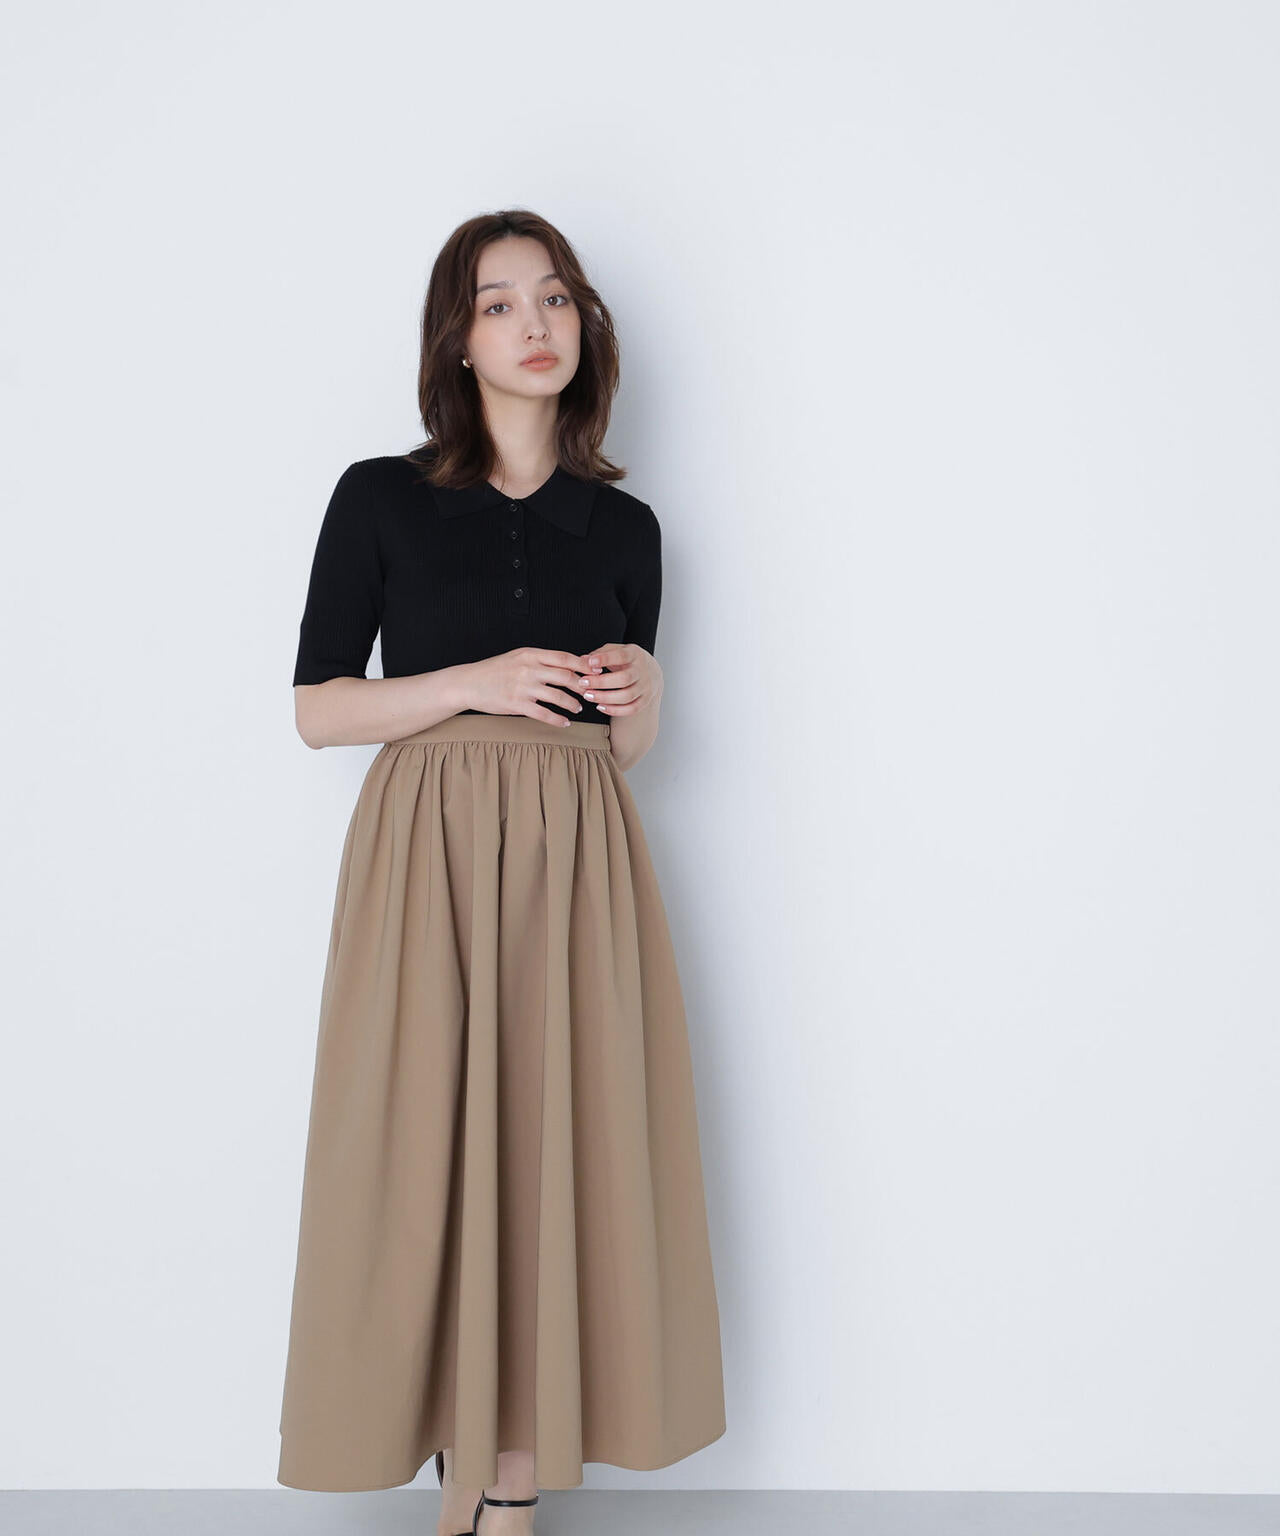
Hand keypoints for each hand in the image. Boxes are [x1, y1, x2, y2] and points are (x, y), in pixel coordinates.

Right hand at [456, 647, 587, 724]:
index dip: (583, 665)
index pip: (564, 657)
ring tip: (578, 708)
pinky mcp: (517, 704)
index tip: (595, 672)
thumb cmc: (495, 670)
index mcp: (530, 654)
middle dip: (583, 686)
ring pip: (558, 697)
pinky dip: (558, 720)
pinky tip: (565, 723)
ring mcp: (523, 687)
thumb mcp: (517, 657)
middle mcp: (528, 669)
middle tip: (591, 693)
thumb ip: (540, 660)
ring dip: (573, 704)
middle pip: (566, 676)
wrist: (469, 683)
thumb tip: (568, 664)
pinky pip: (544, 714)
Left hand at [565, 643, 662, 715]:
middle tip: (583, 683)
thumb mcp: (616, 650)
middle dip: (601, 682)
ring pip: (626, 696)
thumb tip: (583, 660)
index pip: (621, 656)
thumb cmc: (628, 660)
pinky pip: (631, 709)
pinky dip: (615, 710)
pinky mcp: (645, 700)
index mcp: (634, 654)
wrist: (651, 671)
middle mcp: (642, 671)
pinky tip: (600, 706)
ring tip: (588, 696)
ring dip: (605, 698)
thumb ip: (600, 654)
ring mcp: (645, 687)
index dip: (605, 659)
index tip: (590, 662)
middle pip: (624, 679)